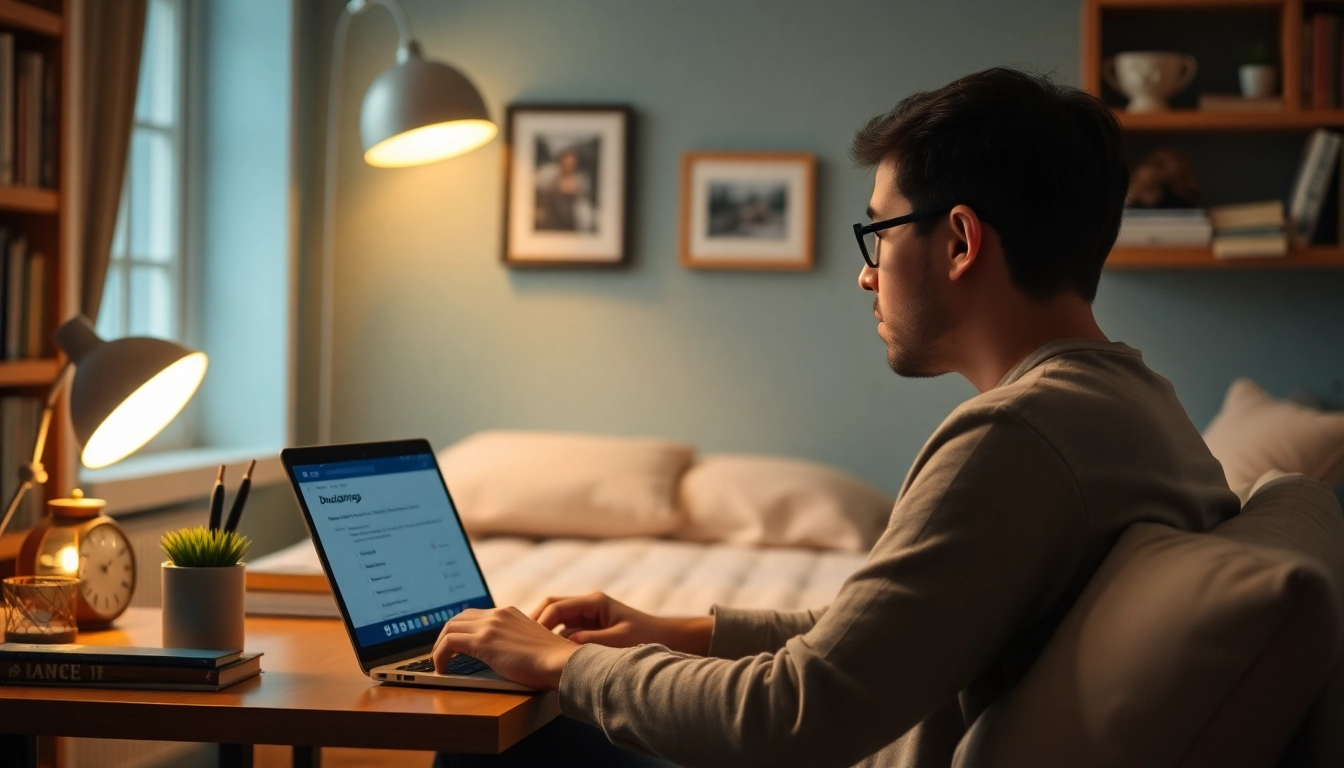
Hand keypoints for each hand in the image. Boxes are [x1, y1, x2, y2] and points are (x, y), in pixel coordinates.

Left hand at [432, 607, 577, 689]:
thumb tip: (502, 655)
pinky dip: (439, 655)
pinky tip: (442, 669)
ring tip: (440, 663)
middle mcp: (498, 614)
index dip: (461, 629)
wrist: (560, 662)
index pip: (475, 615)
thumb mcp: (529, 644)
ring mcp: (490, 625)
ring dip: (439, 646)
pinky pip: (448, 643)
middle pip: (458, 617)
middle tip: (442, 654)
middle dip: (445, 635)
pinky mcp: (483, 641)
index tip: (455, 644)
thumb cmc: (550, 662)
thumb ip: (514, 642)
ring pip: (450, 627)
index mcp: (509, 613)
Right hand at [531, 592, 713, 655]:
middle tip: (522, 641)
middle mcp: (588, 605)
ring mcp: (588, 615)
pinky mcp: (590, 627)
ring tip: (530, 649)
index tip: (530, 639)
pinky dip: (555, 639)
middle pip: (552, 607)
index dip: (540, 621)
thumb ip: (589, 642)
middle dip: (535, 622)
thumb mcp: (617, 642)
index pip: (556, 606)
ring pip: (557, 619)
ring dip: (544, 632)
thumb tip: (563, 645)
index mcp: (594, 602)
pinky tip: (548, 655)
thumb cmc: (645, 637)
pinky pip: (565, 629)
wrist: (667, 638)